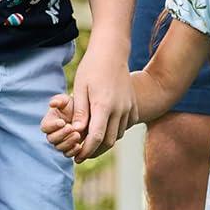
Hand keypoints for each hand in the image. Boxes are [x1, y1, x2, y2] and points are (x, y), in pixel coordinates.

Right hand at [41, 93, 84, 157]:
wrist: (87, 113)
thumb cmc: (74, 104)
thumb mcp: (67, 100)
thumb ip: (59, 100)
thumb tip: (51, 103)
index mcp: (50, 122)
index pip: (45, 127)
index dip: (52, 126)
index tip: (62, 122)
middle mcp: (53, 134)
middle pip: (52, 139)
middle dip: (62, 134)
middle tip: (72, 128)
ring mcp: (61, 142)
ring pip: (60, 148)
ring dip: (68, 142)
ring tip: (77, 135)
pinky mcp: (70, 148)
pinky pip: (68, 154)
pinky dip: (73, 151)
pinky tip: (79, 146)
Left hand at [69, 42, 134, 160]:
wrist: (112, 52)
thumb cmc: (92, 68)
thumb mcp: (81, 88)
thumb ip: (80, 111)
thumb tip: (77, 132)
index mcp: (104, 105)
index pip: (96, 137)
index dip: (86, 150)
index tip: (76, 156)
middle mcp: (120, 109)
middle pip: (109, 141)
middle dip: (95, 151)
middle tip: (82, 154)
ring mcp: (129, 107)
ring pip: (118, 135)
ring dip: (105, 143)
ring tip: (91, 144)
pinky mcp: (134, 105)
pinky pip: (126, 126)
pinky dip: (115, 132)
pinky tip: (105, 131)